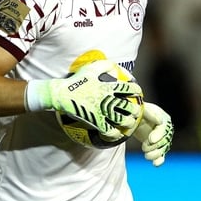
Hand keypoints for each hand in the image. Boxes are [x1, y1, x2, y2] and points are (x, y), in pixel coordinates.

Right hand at [26, 60, 143, 139]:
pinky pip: (110, 132)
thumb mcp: (91, 68)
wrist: (61, 94)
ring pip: (122, 121)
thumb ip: (106, 65)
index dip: (136, 91)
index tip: (139, 93)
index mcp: (108, 86)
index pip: (129, 89)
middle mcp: (107, 99)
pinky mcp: (95, 122)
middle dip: (135, 110)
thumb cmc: (77, 80)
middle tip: (136, 111)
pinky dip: (116, 134)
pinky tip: (118, 134)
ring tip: (130, 123)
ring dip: (128, 122)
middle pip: (128, 107)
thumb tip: (116, 67)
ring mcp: (101, 112)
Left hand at [132, 102, 172, 165]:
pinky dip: (158, 160)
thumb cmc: (138, 112)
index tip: (150, 139)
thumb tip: (160, 121)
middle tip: (144, 146)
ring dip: (155, 154)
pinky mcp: (157, 148)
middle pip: (164, 141)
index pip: (163, 129)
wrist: (133, 120)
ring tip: (146, 155)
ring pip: (163, 150)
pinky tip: (155, 164)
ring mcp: (162, 140)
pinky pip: (161, 156)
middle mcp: (166, 130)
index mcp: (164, 119)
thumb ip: (149, 112)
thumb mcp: (142, 110)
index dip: (158, 135)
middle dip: (154, 146)